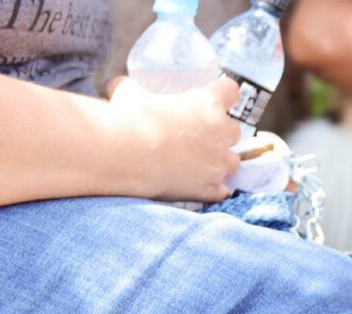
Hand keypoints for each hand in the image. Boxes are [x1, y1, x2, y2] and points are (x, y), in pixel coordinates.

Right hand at [105, 76, 241, 201]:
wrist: (122, 156)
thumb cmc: (128, 119)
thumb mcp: (128, 94)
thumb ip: (130, 88)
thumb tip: (116, 86)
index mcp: (207, 104)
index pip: (230, 91)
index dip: (223, 94)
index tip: (216, 97)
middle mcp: (220, 133)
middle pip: (234, 130)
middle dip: (221, 132)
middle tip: (199, 135)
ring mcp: (218, 163)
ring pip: (233, 161)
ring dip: (221, 161)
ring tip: (200, 163)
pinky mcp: (210, 188)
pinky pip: (223, 190)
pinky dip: (214, 189)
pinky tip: (201, 186)